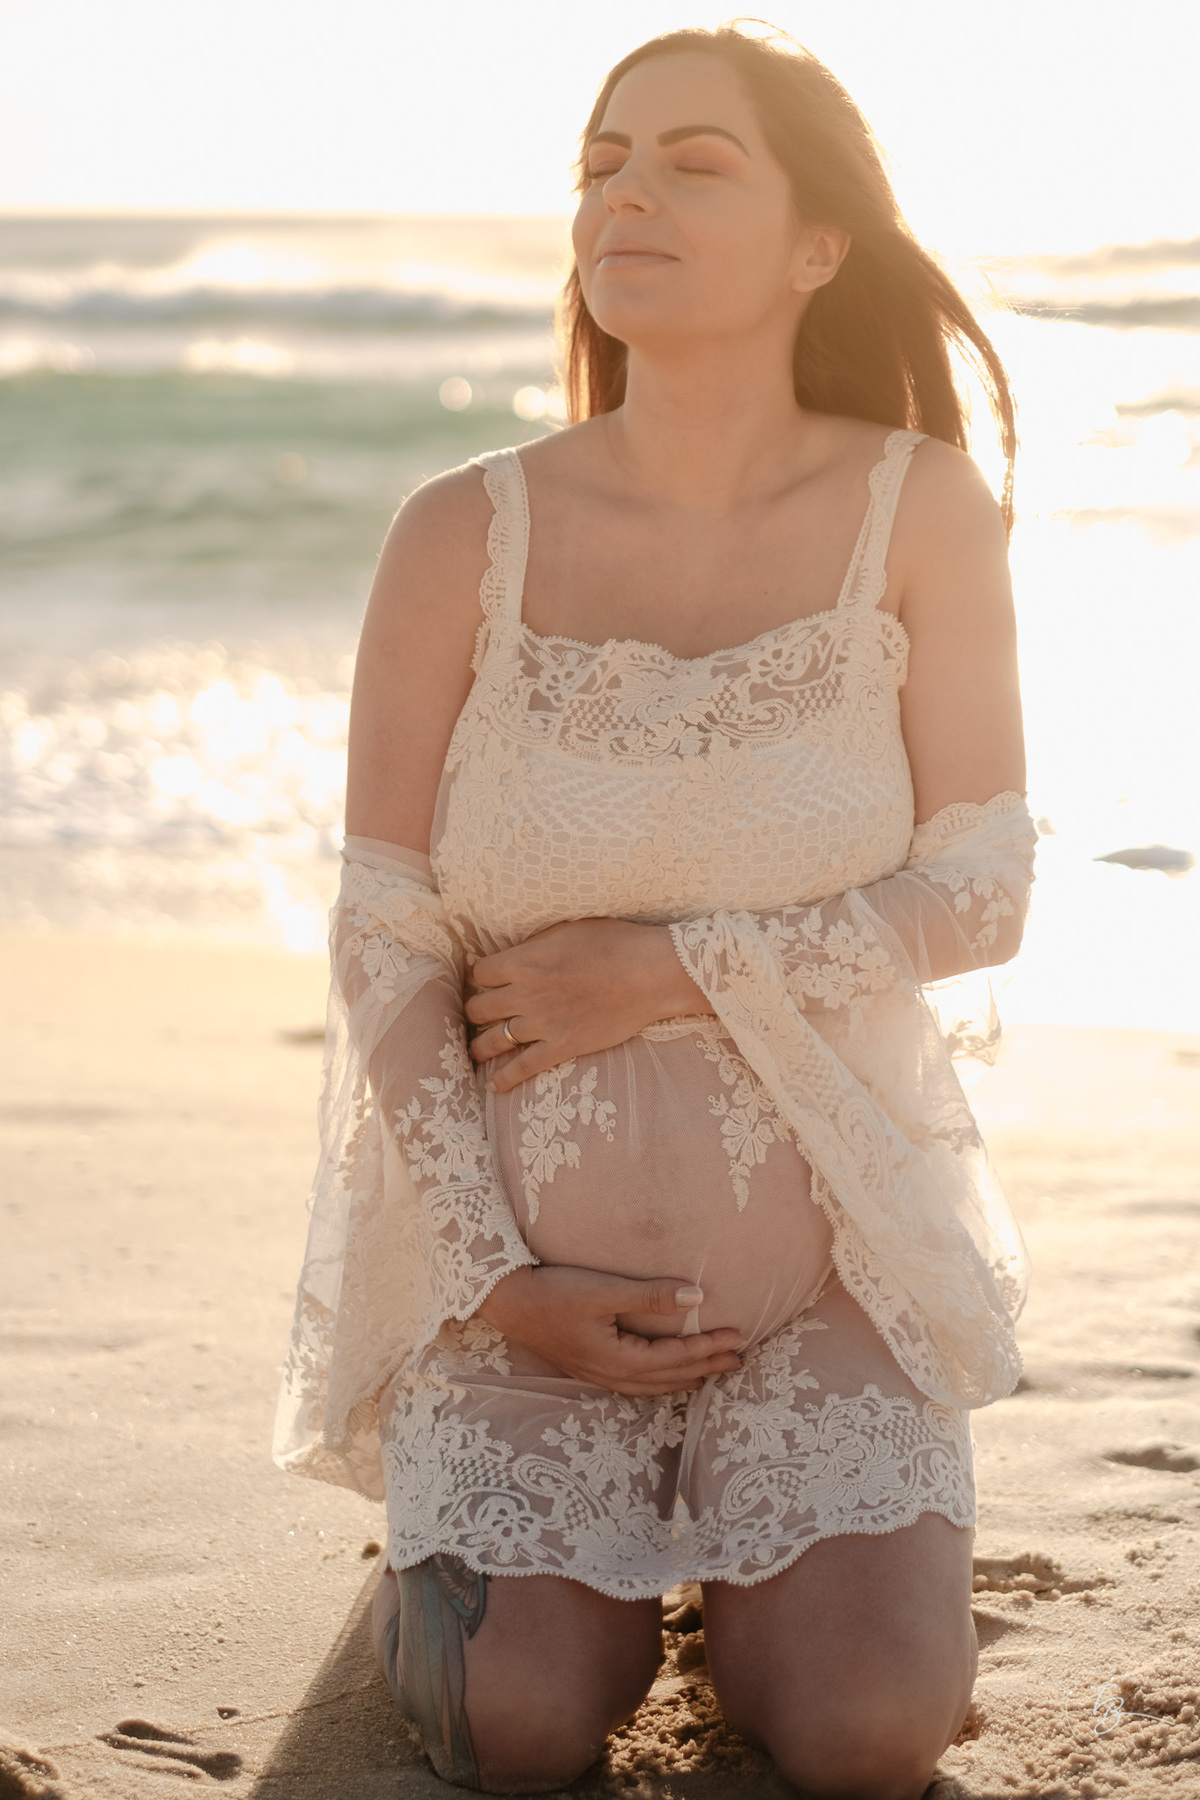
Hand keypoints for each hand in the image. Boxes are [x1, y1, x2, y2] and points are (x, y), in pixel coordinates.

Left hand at [464, 916, 712, 1096]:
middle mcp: (525, 994)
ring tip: (478, 1050)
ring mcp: (542, 1023)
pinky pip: (523, 1068)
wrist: (648, 974)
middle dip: (477, 1011)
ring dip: (480, 1047)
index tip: (489, 981)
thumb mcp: (567, 929)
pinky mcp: (562, 1046)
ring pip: (492, 1041)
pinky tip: (493, 1086)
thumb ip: (536, 944)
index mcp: (524, 962)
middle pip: (478, 1008)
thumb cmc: (614, 943)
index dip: (482, 977)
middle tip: (482, 1015)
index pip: (480, 973)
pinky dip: (504, 1080)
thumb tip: (519, 953)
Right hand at [475, 1266, 743, 1395]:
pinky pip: (636, 1383)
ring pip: (653, 1385)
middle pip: (670, 1377)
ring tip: (709, 1374)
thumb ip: (650, 1296)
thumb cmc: (554, 1293)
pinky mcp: (589, 1366)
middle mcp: (612, 1375)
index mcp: (620, 1360)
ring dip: (685, 1378)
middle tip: (738, 1361)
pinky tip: (662, 1375)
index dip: (709, 1347)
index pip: (677, 1357)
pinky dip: (659, 1381)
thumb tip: (697, 1298)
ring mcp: (599, 1375)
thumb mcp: (604, 1291)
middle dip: (705, 1368)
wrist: (508, 1302)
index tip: (738, 1336)